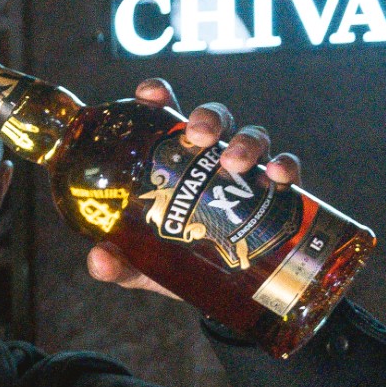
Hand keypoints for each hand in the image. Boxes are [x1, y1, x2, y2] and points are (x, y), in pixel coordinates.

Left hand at [85, 76, 302, 296]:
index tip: (150, 95)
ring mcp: (244, 172)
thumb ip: (117, 263)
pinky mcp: (273, 194)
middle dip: (208, 117)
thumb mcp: (138, 265)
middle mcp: (209, 158)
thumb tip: (100, 259)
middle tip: (199, 136)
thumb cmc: (170, 262)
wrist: (213, 292)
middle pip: (213, 118)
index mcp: (172, 159)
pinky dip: (284, 167)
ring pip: (251, 137)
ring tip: (235, 163)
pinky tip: (277, 177)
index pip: (164, 114)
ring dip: (246, 142)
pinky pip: (285, 170)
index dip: (157, 95)